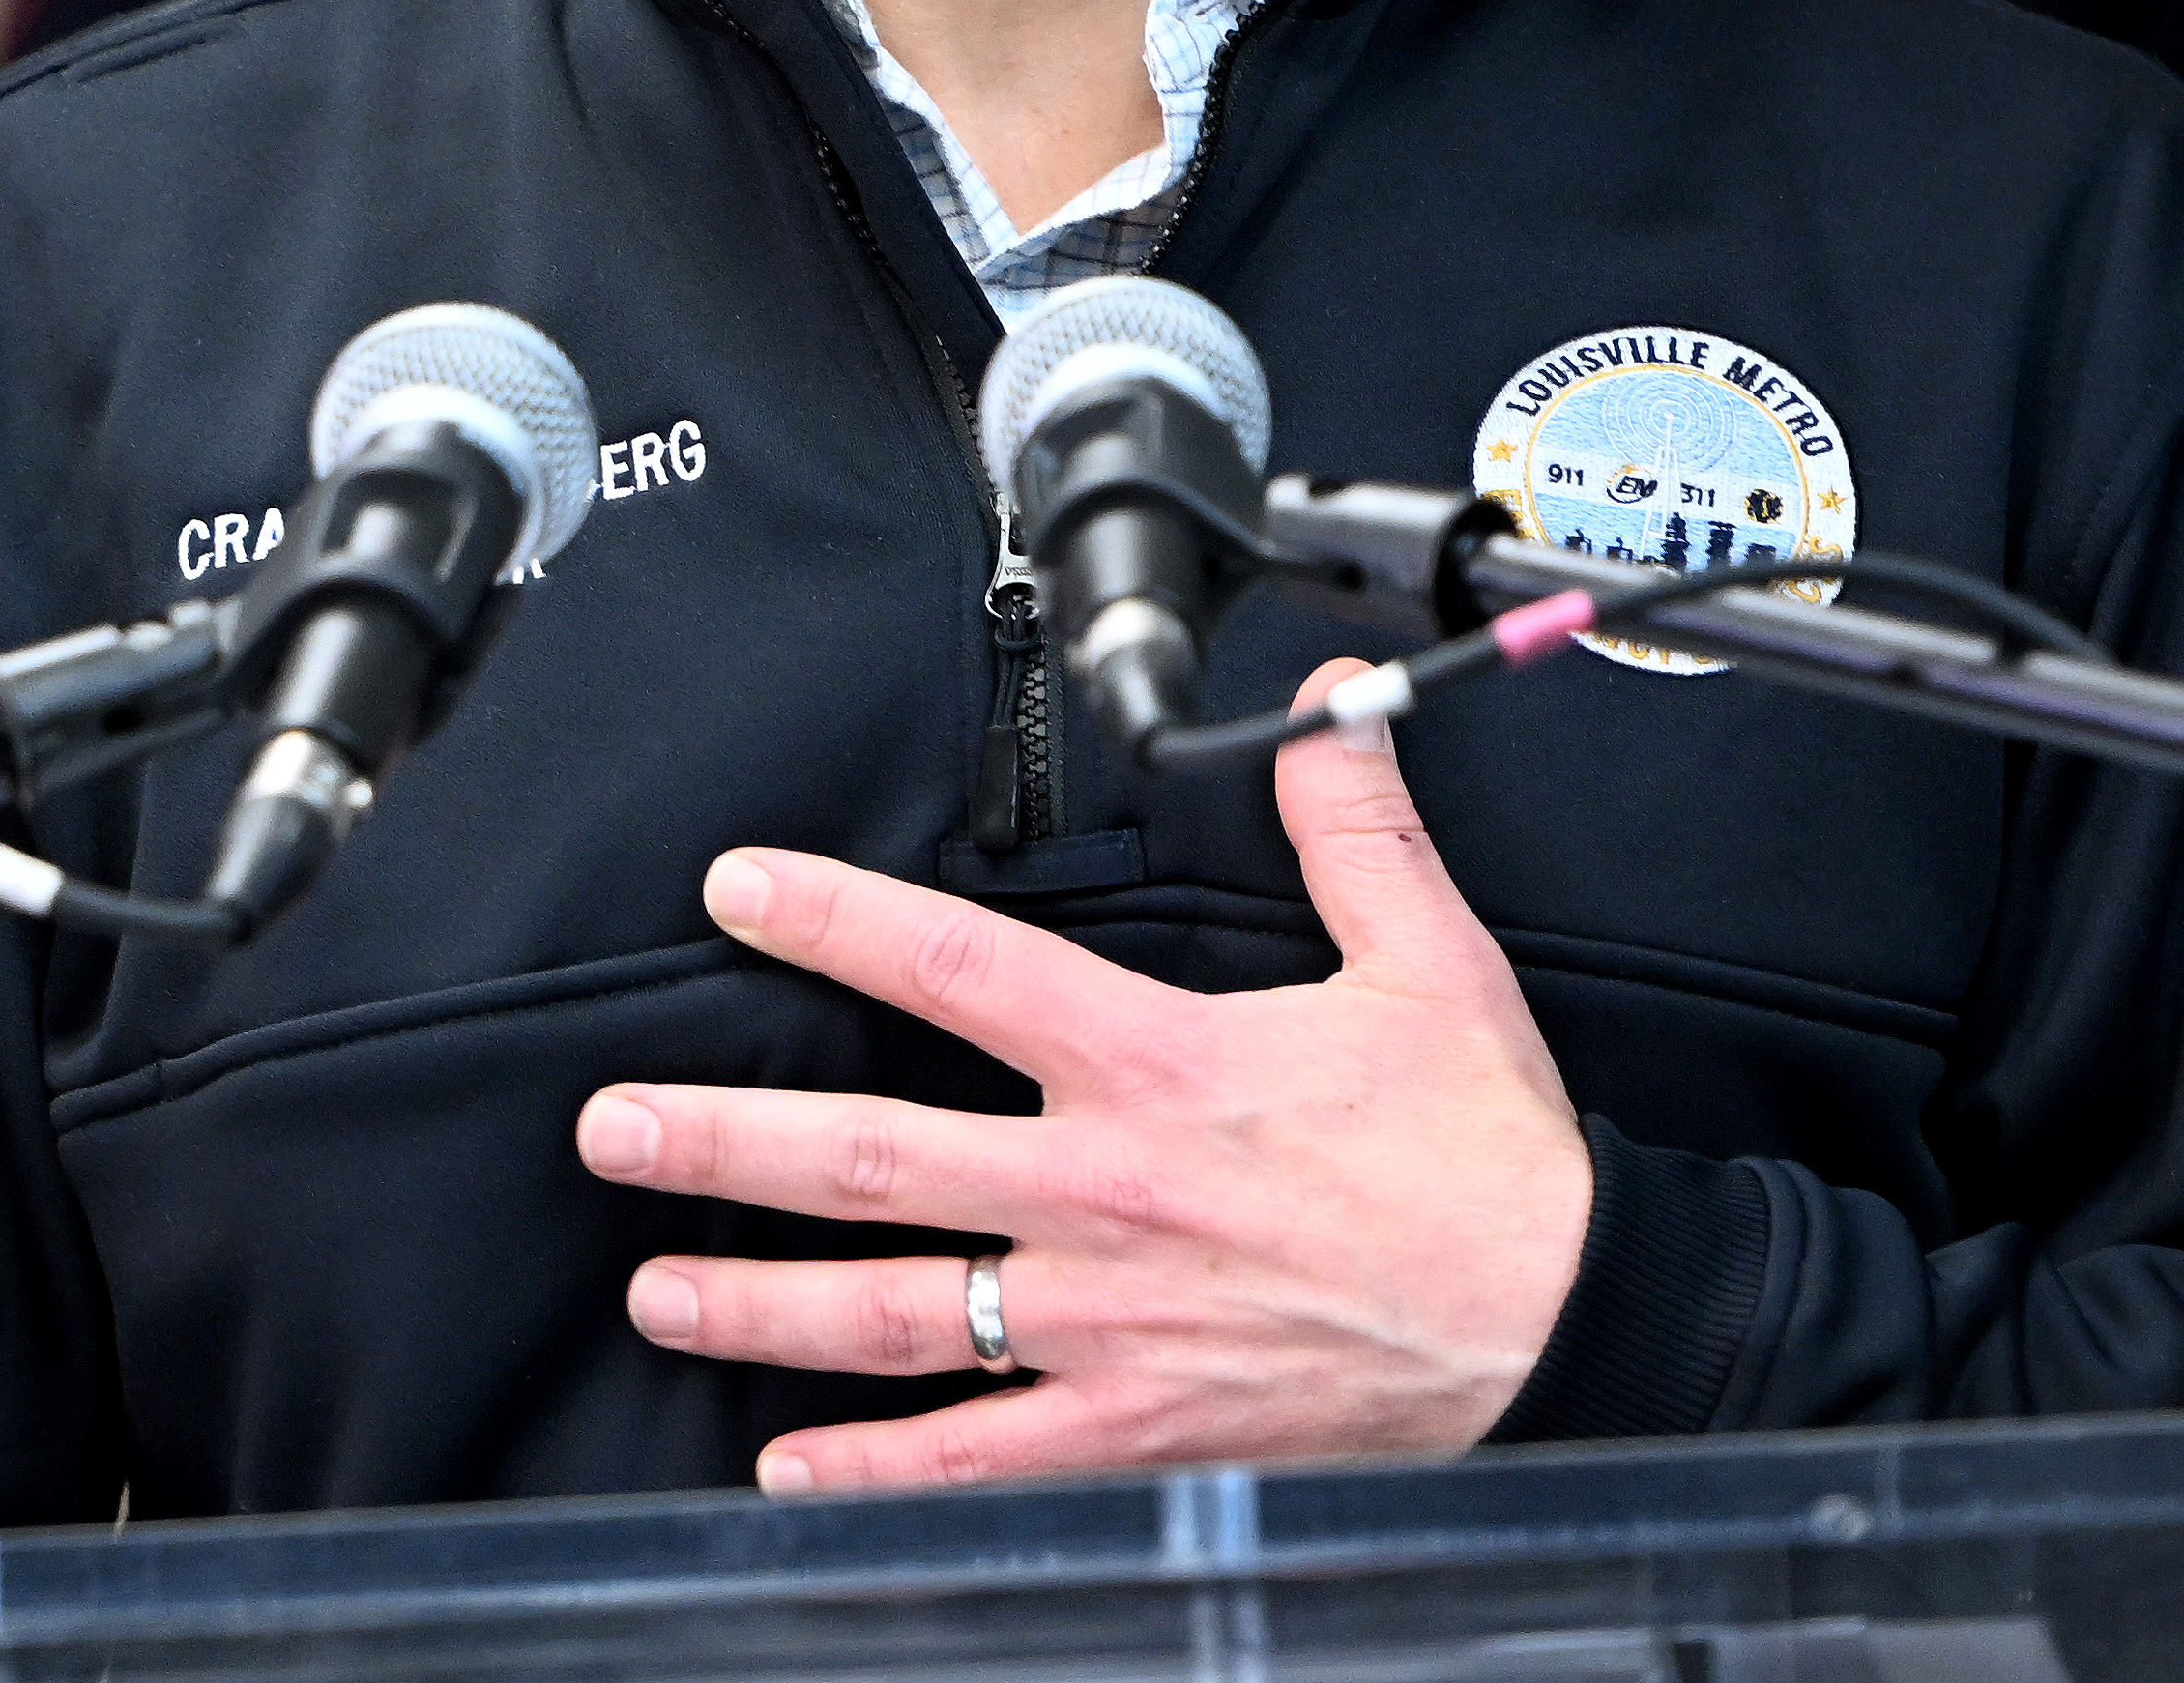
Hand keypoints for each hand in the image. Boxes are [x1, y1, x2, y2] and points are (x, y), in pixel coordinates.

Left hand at [580, 657, 1590, 1489]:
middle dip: (723, 1141)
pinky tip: (786, 1472)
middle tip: (613, 1128)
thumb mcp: (1427, 963)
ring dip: (757, 1302)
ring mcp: (1110, 1328)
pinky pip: (979, 1460)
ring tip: (655, 1287)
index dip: (829, 919)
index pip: (956, 969)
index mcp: (1159, 1070)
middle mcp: (1105, 1200)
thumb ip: (1350, 828)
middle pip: (872, 1158)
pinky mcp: (1142, 1434)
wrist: (1570, 1326)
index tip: (734, 891)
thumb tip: (1323, 708)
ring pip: (892, 1315)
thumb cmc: (1490, 1162)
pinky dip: (872, 1474)